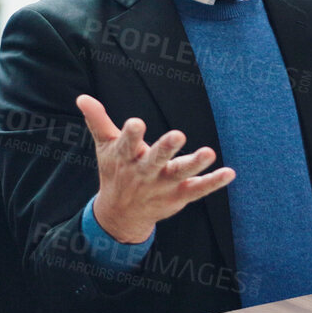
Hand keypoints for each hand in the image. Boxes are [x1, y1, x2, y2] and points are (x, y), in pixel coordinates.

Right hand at [78, 94, 234, 244]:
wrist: (121, 214)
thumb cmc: (116, 171)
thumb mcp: (105, 146)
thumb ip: (98, 121)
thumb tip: (82, 97)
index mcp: (126, 158)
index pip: (127, 144)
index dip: (131, 135)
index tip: (136, 123)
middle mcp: (145, 173)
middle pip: (155, 160)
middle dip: (166, 149)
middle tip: (178, 135)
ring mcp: (163, 185)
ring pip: (180, 174)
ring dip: (195, 164)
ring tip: (209, 152)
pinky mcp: (179, 196)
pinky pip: (199, 189)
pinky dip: (214, 182)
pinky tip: (229, 172)